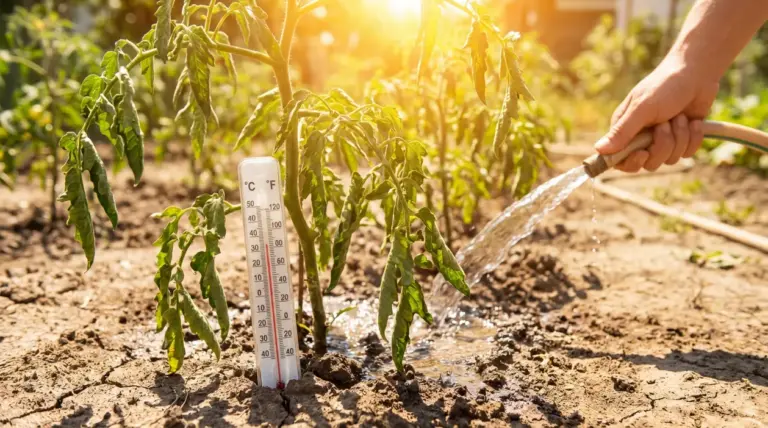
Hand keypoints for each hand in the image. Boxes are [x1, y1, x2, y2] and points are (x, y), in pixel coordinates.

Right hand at [595, 56, 719, 172]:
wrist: (697, 73)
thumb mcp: (642, 108)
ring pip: (669, 159)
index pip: (619, 160)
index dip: (630, 162)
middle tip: (665, 124)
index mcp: (625, 130)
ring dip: (680, 137)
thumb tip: (598, 150)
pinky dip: (693, 137)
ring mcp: (662, 140)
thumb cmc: (664, 86)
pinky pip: (687, 153)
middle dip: (661, 145)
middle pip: (648, 163)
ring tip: (680, 116)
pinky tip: (693, 121)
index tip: (643, 153)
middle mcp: (641, 137)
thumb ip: (622, 131)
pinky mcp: (682, 139)